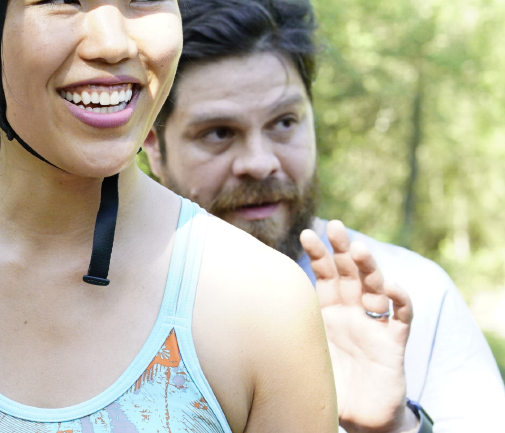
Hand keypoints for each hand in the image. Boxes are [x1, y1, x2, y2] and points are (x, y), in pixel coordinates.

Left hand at [300, 221, 414, 432]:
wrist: (356, 416)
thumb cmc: (324, 382)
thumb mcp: (298, 352)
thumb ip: (282, 332)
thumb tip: (240, 309)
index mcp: (326, 311)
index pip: (324, 275)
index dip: (318, 253)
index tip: (306, 232)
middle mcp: (350, 312)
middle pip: (349, 272)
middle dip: (342, 248)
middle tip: (335, 226)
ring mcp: (373, 324)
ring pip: (374, 287)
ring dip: (369, 267)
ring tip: (360, 250)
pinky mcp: (394, 342)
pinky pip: (401, 316)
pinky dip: (399, 299)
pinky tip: (390, 288)